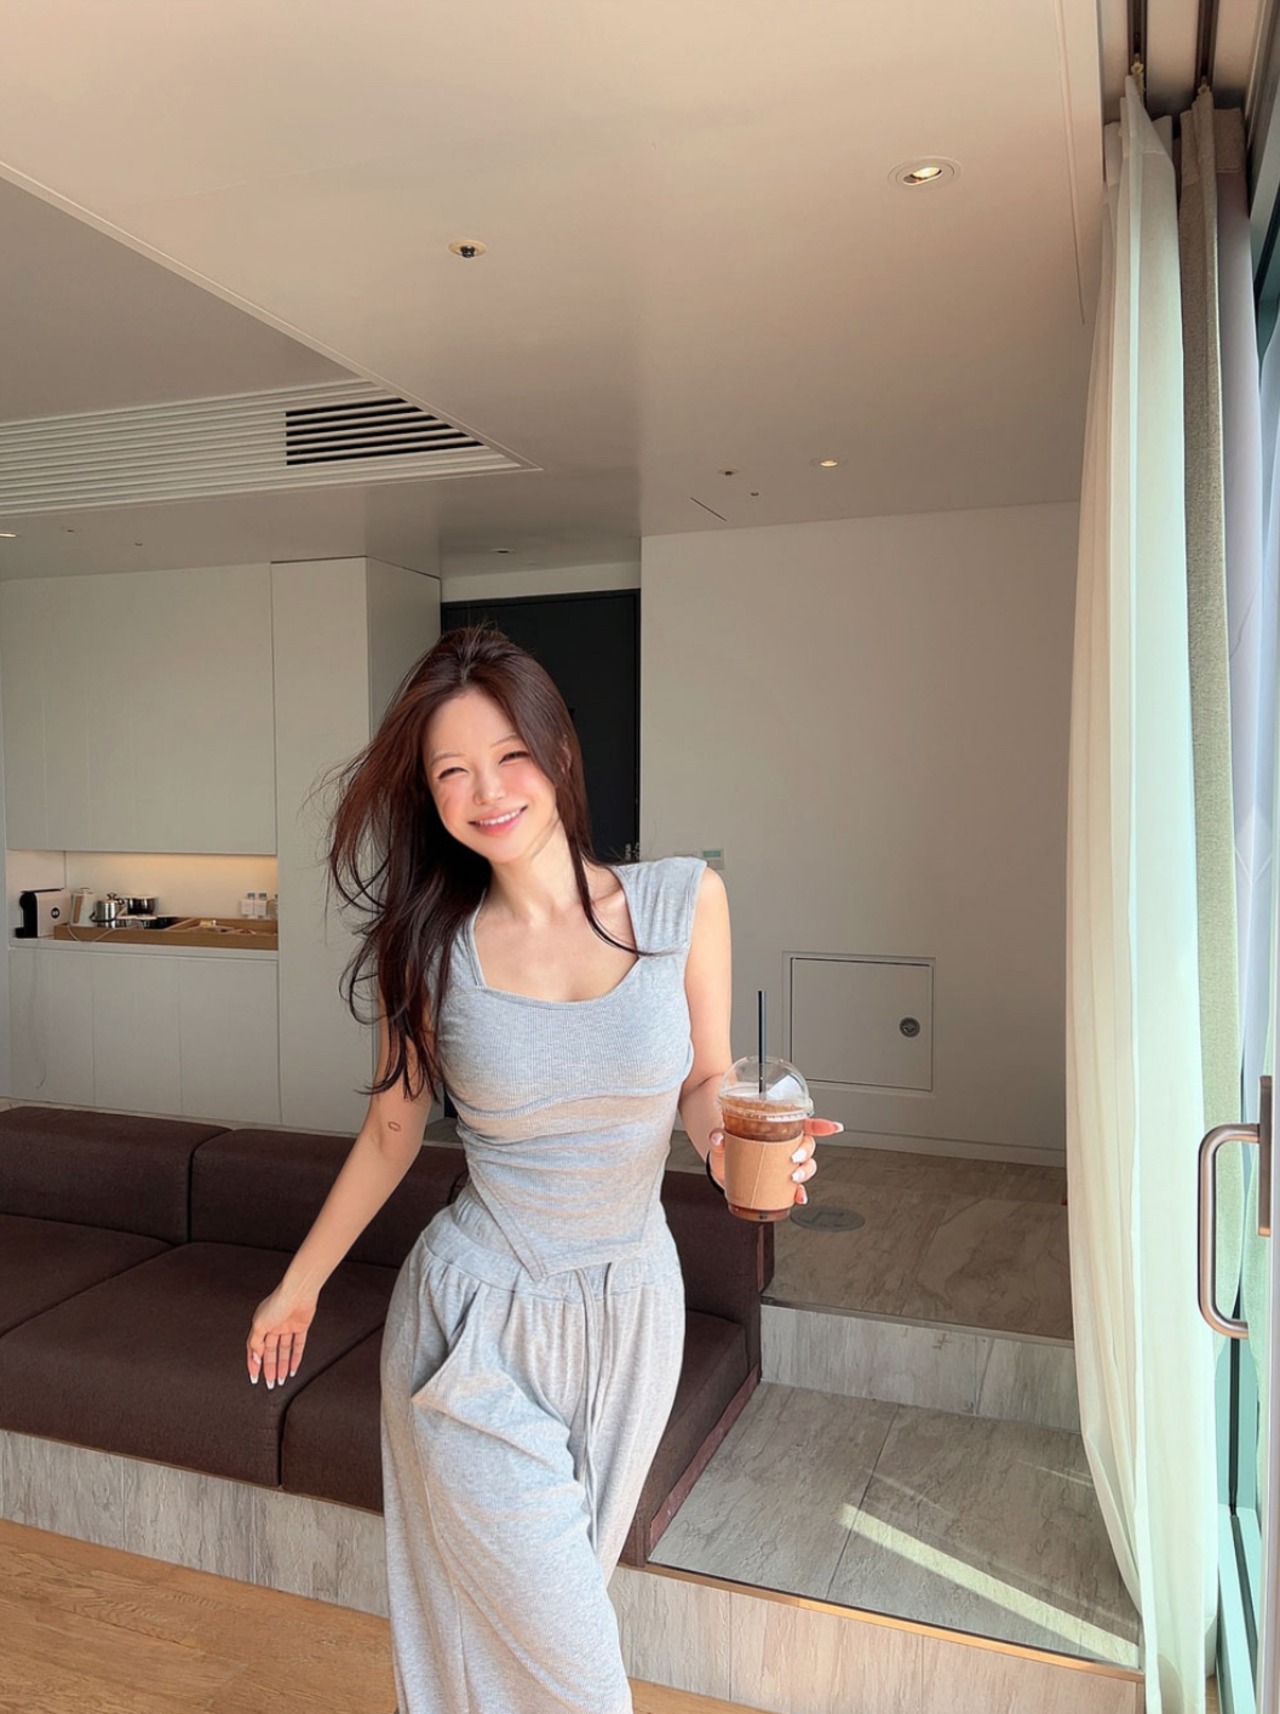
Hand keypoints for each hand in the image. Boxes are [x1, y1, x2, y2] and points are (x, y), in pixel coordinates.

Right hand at [247, 1281, 317, 1388]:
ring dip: (282, 1366)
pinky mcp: (301, 1326)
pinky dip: (295, 1358)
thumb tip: (255, 1357)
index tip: (254, 1377)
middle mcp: (273, 1326)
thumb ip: (255, 1342)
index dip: (254, 1363)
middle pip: (271, 1352)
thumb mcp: (259, 1324)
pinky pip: (298, 1346)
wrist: (299, 1291)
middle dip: (269, 1369)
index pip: (255, 1348)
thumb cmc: (277, 1302)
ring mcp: (287, 1327)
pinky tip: (293, 1369)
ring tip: (281, 1380)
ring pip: (284, 1351)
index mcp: (261, 1324)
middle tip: (270, 1384)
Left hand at [707, 1116, 842, 1204]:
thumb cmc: (728, 1147)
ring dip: (805, 1173)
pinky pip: (796, 1187)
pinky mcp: (780, 1180)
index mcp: (777, 1129)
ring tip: (794, 1179)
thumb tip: (718, 1137)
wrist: (722, 1166)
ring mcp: (784, 1163)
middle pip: (807, 1145)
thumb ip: (719, 1136)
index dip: (821, 1125)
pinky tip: (799, 1197)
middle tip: (794, 1159)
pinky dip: (800, 1193)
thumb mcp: (722, 1140)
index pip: (804, 1123)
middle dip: (806, 1152)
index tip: (834, 1128)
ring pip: (807, 1165)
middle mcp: (785, 1144)